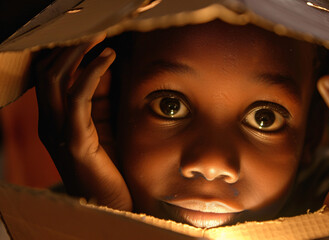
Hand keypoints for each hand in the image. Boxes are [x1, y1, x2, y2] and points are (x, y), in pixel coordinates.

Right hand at [35, 35, 131, 210]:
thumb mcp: (104, 126)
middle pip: (47, 72)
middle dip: (71, 48)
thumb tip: (106, 67)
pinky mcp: (75, 142)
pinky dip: (91, 73)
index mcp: (55, 121)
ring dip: (78, 53)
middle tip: (96, 31)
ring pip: (56, 79)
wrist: (112, 205)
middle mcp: (49, 124)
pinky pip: (77, 97)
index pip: (49, 77)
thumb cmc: (110, 166)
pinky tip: (108, 58)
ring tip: (102, 39)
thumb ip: (100, 100)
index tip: (92, 37)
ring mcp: (58, 133)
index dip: (67, 54)